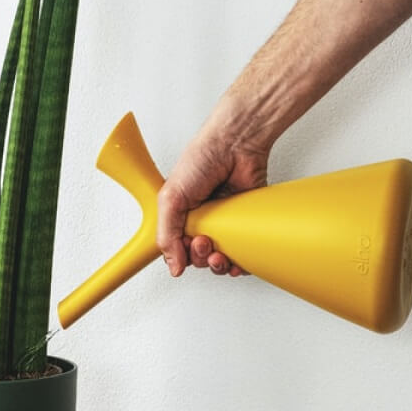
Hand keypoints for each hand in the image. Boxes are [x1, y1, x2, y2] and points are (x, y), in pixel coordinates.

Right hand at [157, 90, 270, 276]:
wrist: (235, 145)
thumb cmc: (202, 159)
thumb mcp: (170, 198)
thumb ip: (166, 234)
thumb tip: (173, 265)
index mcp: (181, 215)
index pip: (177, 248)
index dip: (181, 256)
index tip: (185, 249)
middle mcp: (202, 220)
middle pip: (199, 257)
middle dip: (200, 257)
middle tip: (203, 242)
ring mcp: (224, 223)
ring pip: (221, 259)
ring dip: (219, 264)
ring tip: (219, 253)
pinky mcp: (245, 223)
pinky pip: (244, 252)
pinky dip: (240, 263)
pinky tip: (236, 261)